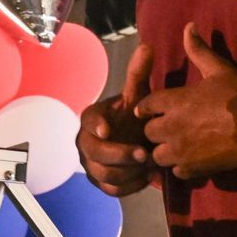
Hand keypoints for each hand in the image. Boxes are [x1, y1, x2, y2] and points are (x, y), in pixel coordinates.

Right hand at [77, 42, 155, 195]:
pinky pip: (111, 190)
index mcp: (92, 118)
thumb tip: (147, 47)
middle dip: (120, 155)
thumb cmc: (134, 115)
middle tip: (144, 154)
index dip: (96, 125)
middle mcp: (85, 142)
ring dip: (128, 172)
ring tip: (150, 165)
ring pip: (104, 174)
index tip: (108, 129)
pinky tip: (147, 177)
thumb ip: (138, 74)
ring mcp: (91, 164)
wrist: (135, 139)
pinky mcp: (101, 183)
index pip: (88, 120)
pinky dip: (130, 186)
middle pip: (95, 153)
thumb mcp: (137, 96)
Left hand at [136, 24, 236, 180]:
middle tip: (169, 128)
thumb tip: (188, 26)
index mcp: (174, 101)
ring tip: (178, 147)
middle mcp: (172, 126)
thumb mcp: (218, 68)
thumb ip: (198, 50)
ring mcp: (182, 150)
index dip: (148, 108)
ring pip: (157, 155)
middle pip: (148, 133)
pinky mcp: (194, 168)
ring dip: (165, 151)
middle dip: (155, 130)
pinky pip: (176, 172)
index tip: (155, 109)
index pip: (144, 105)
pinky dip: (180, 167)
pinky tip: (191, 160)